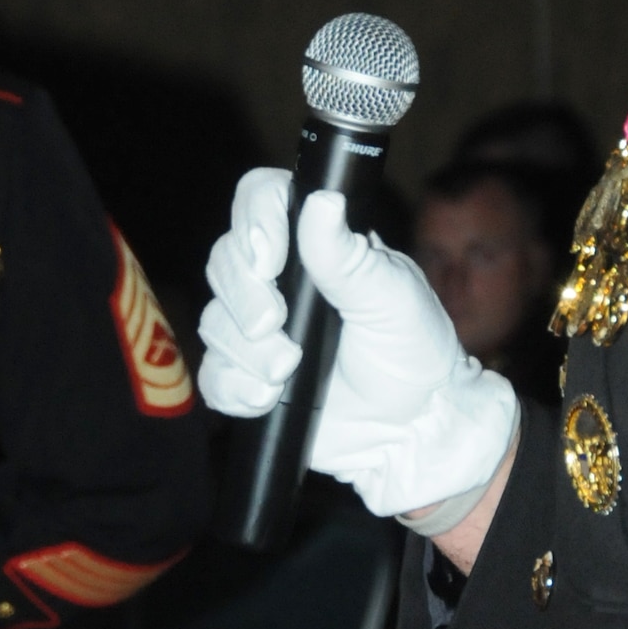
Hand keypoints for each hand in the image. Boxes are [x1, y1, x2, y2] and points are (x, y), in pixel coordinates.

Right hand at [199, 169, 517, 517]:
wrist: (411, 429)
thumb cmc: (414, 352)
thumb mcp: (391, 299)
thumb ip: (348, 255)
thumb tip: (322, 199)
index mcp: (317, 247)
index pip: (263, 202)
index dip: (254, 222)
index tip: (269, 260)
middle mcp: (281, 281)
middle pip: (225, 260)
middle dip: (245, 296)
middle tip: (276, 325)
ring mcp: (260, 330)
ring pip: (214, 320)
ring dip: (246, 350)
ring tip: (287, 370)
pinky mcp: (247, 377)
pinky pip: (213, 375)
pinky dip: (234, 387)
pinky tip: (266, 397)